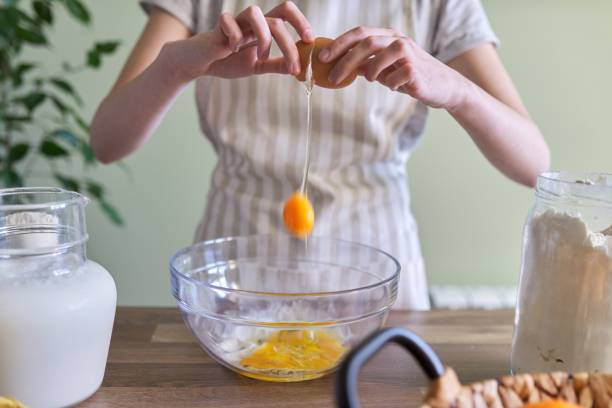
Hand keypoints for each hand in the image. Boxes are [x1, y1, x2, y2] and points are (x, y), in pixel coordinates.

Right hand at [166, 1, 313, 80]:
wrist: (201, 64)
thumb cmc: (228, 61)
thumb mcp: (257, 66)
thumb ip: (275, 65)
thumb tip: (297, 68)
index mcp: (263, 28)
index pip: (286, 14)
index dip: (301, 22)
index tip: (309, 40)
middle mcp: (252, 22)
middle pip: (277, 19)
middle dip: (289, 43)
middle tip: (294, 64)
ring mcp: (236, 22)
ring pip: (256, 14)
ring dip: (265, 39)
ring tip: (261, 57)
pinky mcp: (219, 27)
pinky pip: (230, 22)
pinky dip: (236, 37)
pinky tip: (233, 50)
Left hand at [320, 27, 468, 109]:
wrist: (444, 87)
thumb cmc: (410, 77)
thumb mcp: (385, 69)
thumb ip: (366, 65)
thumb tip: (339, 67)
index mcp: (389, 37)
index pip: (360, 34)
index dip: (339, 44)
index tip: (322, 57)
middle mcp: (399, 41)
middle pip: (366, 43)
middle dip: (345, 60)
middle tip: (332, 77)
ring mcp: (410, 54)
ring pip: (380, 55)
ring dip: (370, 71)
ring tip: (371, 79)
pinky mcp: (417, 71)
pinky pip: (395, 77)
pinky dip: (390, 84)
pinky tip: (395, 86)